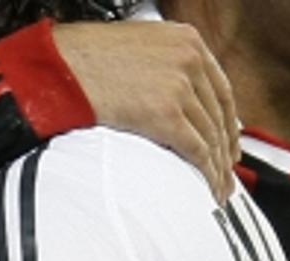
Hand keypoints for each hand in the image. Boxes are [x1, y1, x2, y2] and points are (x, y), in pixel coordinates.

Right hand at [53, 20, 240, 201]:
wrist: (59, 68)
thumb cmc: (85, 61)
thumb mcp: (138, 50)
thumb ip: (165, 69)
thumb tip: (180, 101)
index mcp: (186, 41)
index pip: (221, 89)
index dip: (228, 123)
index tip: (229, 145)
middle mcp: (189, 60)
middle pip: (220, 116)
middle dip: (225, 152)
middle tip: (227, 175)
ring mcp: (179, 85)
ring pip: (211, 137)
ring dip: (217, 169)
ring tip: (217, 190)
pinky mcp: (166, 113)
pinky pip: (197, 151)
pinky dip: (206, 173)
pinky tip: (207, 187)